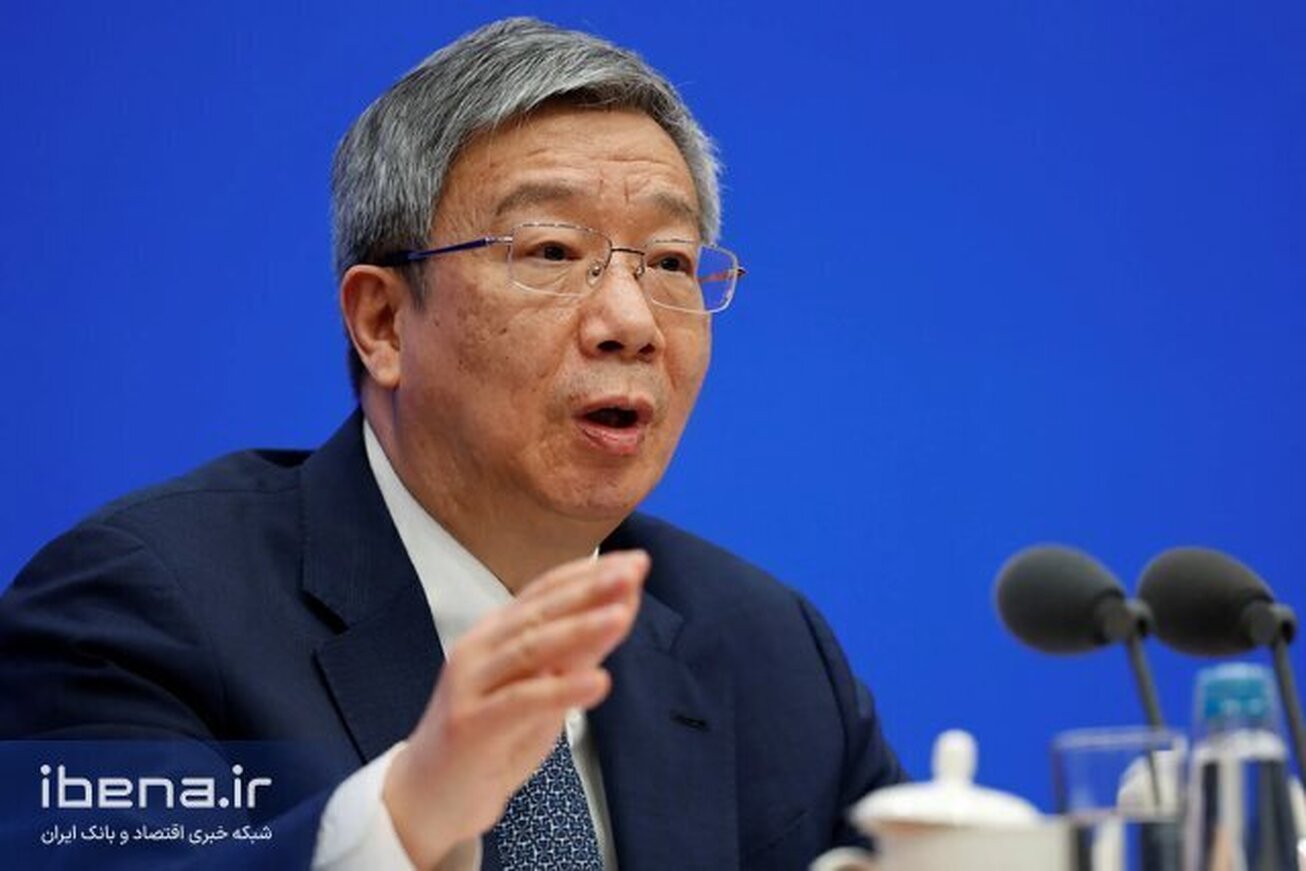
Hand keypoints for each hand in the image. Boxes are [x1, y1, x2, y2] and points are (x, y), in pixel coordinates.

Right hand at [382, 549, 648, 867]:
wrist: (431, 797)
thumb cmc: (493, 740)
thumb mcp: (543, 694)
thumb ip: (576, 655)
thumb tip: (622, 609)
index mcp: (496, 632)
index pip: (546, 591)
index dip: (590, 573)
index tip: (636, 561)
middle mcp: (480, 647)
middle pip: (540, 612)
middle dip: (591, 589)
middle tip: (636, 569)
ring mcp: (470, 683)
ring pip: (531, 648)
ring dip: (580, 629)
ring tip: (622, 615)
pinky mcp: (470, 724)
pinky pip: (521, 701)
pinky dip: (562, 689)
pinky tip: (599, 681)